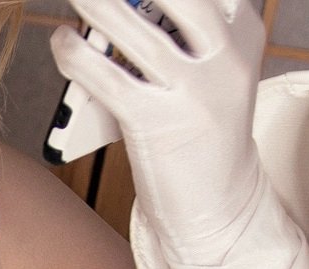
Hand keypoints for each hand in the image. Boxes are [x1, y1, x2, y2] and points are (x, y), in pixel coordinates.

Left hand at [49, 0, 308, 268]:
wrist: (219, 208)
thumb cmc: (201, 133)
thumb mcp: (207, 73)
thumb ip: (179, 35)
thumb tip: (115, 8)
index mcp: (244, 35)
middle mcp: (226, 58)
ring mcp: (194, 92)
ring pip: (134, 30)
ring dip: (96, 5)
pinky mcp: (157, 123)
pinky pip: (105, 76)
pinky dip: (76, 53)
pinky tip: (64, 43)